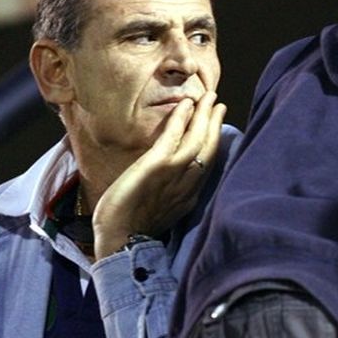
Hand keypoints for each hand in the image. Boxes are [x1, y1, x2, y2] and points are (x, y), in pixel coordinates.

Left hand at [92, 92, 226, 259]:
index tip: (216, 124)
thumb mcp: (159, 211)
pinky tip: (186, 104)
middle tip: (218, 103)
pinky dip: (182, 119)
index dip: (214, 141)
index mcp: (189, 196)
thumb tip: (166, 180)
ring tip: (209, 97)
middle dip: (215, 124)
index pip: (207, 163)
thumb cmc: (130, 229)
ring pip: (198, 140)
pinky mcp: (158, 166)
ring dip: (205, 116)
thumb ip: (168, 194)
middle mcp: (188, 184)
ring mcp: (174, 174)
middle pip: (209, 148)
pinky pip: (175, 137)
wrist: (119, 241)